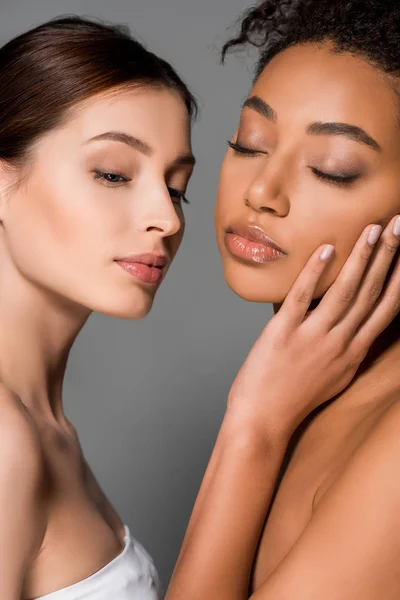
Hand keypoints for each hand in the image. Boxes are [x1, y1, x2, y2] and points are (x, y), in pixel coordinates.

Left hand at [228, 215, 399, 440]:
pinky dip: (314, 274)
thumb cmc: (293, 398)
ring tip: (372, 229)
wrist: (262, 423)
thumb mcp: (332, 375)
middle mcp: (340, 344)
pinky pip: (302, 298)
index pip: (386, 309)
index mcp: (353, 353)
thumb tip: (340, 316)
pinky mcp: (283, 334)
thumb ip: (341, 345)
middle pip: (371, 294)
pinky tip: (326, 251)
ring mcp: (313, 339)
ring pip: (344, 292)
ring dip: (361, 258)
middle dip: (390, 256)